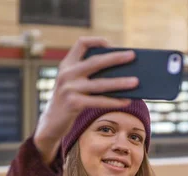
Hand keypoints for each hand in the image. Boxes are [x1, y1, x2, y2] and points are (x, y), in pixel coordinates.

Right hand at [33, 36, 138, 163]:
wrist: (51, 123)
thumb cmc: (70, 101)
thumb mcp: (74, 83)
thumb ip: (90, 75)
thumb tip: (122, 72)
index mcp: (67, 64)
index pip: (81, 43)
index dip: (97, 41)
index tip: (112, 44)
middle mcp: (66, 74)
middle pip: (95, 61)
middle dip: (116, 58)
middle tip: (133, 56)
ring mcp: (69, 88)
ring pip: (100, 83)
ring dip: (121, 82)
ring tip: (136, 81)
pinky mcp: (73, 104)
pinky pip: (99, 101)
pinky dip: (114, 101)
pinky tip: (127, 101)